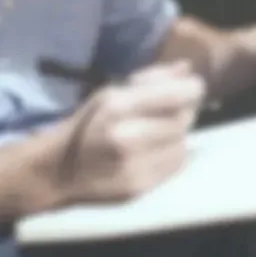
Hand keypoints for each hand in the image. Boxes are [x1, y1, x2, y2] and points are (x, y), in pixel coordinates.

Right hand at [53, 60, 204, 203]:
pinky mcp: (140, 188)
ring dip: (178, 135)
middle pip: (183, 119)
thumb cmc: (90, 124)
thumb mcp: (112, 92)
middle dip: (183, 112)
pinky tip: (156, 151)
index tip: (191, 88)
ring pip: (183, 142)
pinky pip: (177, 165)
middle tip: (171, 111)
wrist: (60, 171)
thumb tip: (187, 68)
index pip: (178, 95)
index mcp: (118, 107)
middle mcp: (127, 137)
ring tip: (159, 133)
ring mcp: (133, 166)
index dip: (192, 89)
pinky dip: (173, 154)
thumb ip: (152, 79)